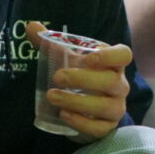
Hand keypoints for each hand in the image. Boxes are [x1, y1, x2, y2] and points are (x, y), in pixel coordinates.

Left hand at [31, 22, 131, 141]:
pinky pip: (99, 127)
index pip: (123, 55)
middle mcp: (119, 85)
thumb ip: (50, 43)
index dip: (109, 56)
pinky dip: (81, 122)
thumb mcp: (66, 58)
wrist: (85, 108)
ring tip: (53, 97)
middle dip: (83, 79)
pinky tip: (64, 115)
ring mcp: (116, 107)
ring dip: (77, 101)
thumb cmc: (79, 76)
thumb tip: (31, 26)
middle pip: (111, 81)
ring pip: (106, 106)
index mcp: (113, 63)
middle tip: (57, 77)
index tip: (86, 58)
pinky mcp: (107, 127)